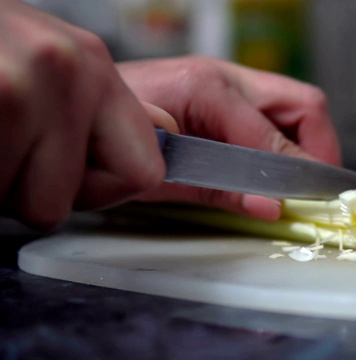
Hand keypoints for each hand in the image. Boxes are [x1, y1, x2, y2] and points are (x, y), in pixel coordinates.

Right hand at [0, 1, 167, 228]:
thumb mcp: (46, 61)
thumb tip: (163, 132)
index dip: (96, 188)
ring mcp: (11, 90)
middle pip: (60, 203)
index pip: (142, 173)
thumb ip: (100, 106)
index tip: (63, 169)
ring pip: (13, 206)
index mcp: (90, 64)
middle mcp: (60, 71)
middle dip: (20, 187)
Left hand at [117, 56, 341, 219]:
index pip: (272, 134)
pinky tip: (271, 168)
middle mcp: (223, 78)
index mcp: (205, 89)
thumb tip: (272, 206)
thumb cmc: (107, 142)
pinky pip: (273, 114)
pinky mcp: (224, 94)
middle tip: (312, 190)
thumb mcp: (163, 176)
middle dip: (318, 149)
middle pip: (304, 104)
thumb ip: (221, 189)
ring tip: (295, 183)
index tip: (307, 203)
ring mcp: (226, 82)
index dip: (296, 172)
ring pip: (295, 106)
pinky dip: (284, 142)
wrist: (79, 120)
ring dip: (304, 145)